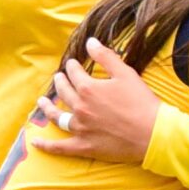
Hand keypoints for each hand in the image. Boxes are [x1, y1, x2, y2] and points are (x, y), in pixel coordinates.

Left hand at [28, 38, 158, 164]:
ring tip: (42, 101)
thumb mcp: (125, 73)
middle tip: (59, 78)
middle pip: (64, 93)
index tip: (72, 65)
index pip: (74, 74)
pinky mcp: (84, 147)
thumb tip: (90, 42)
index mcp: (88, 89)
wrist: (153, 134)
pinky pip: (60, 148)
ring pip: (58, 117)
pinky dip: (46, 146)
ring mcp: (80, 129)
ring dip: (48, 108)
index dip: (72, 67)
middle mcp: (80, 108)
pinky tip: (35, 143)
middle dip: (61, 82)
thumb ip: (105, 57)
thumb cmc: (141, 102)